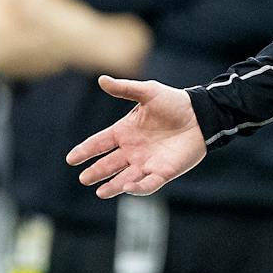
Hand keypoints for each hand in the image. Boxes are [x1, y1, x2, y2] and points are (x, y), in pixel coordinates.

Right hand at [66, 76, 205, 197]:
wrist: (201, 115)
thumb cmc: (174, 102)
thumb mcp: (148, 92)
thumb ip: (125, 89)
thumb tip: (102, 79)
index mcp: (125, 132)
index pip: (99, 143)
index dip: (85, 151)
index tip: (71, 159)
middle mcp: (133, 150)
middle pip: (109, 164)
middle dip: (96, 172)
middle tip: (84, 179)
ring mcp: (147, 162)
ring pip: (125, 178)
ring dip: (113, 186)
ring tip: (100, 192)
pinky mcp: (164, 171)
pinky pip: (148, 183)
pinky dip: (138, 187)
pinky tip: (128, 187)